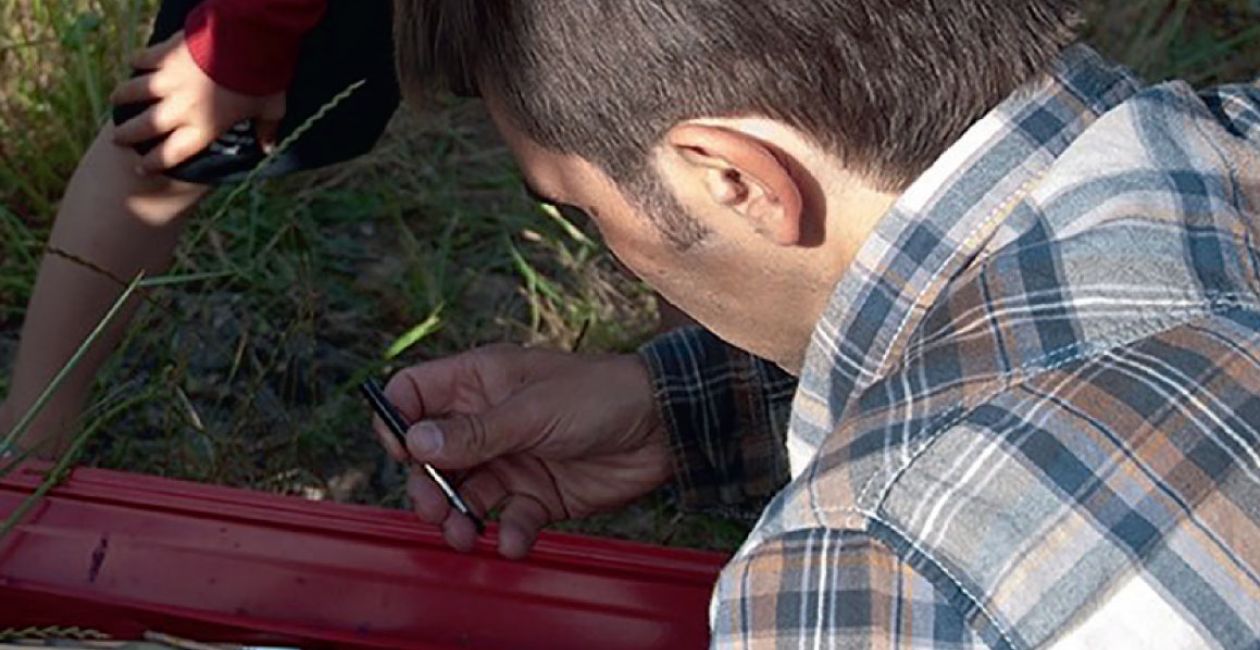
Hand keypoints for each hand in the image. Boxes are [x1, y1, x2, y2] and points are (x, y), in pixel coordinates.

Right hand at [110, 31, 285, 172]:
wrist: (247, 40)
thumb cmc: (262, 79)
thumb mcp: (271, 108)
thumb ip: (266, 129)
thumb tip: (268, 149)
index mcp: (204, 127)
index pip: (172, 153)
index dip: (154, 163)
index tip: (141, 168)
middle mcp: (180, 108)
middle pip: (146, 126)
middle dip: (128, 135)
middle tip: (117, 139)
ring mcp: (169, 80)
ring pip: (136, 92)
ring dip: (123, 97)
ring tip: (115, 100)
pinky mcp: (165, 54)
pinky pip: (144, 59)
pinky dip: (137, 61)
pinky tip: (132, 64)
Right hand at [374, 345, 672, 558]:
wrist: (662, 428)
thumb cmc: (600, 394)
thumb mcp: (532, 410)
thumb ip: (474, 432)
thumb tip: (414, 442)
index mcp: (479, 382)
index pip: (413, 394)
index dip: (396, 421)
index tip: (402, 453)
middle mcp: (488, 421)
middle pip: (430, 456)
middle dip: (426, 486)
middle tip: (436, 508)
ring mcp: (511, 459)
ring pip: (464, 494)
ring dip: (458, 518)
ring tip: (464, 535)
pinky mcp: (537, 493)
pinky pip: (508, 518)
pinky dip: (508, 533)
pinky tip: (516, 539)